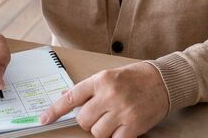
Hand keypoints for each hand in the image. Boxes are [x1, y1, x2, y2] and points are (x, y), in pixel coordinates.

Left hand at [40, 62, 168, 137]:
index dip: (55, 110)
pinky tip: (121, 129)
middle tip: (100, 115)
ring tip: (114, 120)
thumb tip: (66, 98)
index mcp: (101, 80)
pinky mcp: (133, 125)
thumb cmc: (135, 77)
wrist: (163, 81)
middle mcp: (109, 95)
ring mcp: (121, 111)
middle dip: (88, 121)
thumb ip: (89, 89)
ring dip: (102, 131)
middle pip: (83, 120)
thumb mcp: (109, 76)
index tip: (44, 119)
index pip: (71, 97)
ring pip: (97, 133)